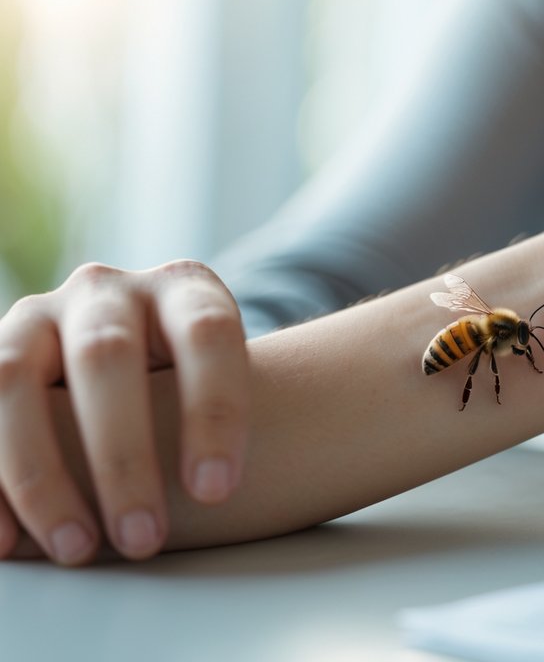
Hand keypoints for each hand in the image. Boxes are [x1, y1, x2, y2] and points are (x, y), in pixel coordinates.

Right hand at [0, 260, 249, 563]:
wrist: (138, 346)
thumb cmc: (194, 380)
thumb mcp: (221, 377)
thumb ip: (223, 414)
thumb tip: (226, 497)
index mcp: (184, 287)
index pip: (208, 334)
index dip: (215, 411)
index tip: (217, 491)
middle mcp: (107, 289)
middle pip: (107, 358)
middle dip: (123, 457)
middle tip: (144, 539)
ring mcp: (38, 315)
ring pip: (15, 382)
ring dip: (42, 476)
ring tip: (79, 551)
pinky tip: (8, 541)